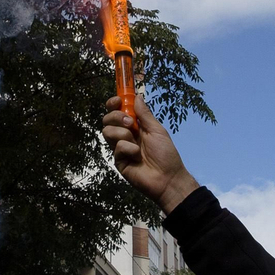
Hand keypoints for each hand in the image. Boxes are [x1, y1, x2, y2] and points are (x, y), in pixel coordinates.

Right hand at [102, 94, 200, 214]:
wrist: (167, 178)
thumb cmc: (166, 154)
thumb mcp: (157, 130)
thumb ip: (145, 114)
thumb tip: (137, 96)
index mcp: (135, 126)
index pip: (118, 111)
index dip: (114, 103)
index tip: (118, 100)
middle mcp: (125, 135)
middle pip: (108, 119)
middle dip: (116, 117)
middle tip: (130, 123)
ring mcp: (120, 148)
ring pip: (107, 131)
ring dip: (123, 134)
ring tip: (136, 144)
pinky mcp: (118, 160)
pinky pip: (116, 147)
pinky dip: (128, 149)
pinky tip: (137, 157)